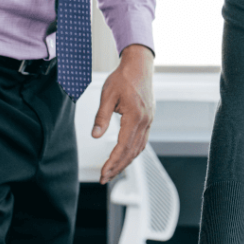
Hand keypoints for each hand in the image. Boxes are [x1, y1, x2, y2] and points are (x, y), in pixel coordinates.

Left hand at [94, 43, 154, 182]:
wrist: (139, 65)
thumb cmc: (123, 77)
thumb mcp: (107, 95)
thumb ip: (101, 117)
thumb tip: (95, 136)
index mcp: (135, 116)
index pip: (123, 146)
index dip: (113, 162)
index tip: (103, 173)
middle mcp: (145, 121)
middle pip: (132, 152)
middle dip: (118, 167)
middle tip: (105, 178)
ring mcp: (149, 120)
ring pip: (139, 148)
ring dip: (126, 161)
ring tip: (112, 170)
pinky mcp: (148, 118)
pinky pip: (142, 140)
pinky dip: (133, 151)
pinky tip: (124, 155)